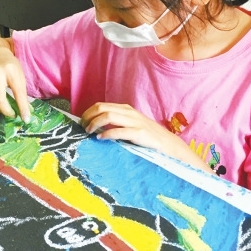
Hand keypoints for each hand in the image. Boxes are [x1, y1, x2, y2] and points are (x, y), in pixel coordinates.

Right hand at [0, 40, 30, 121]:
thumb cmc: (10, 66)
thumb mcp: (19, 76)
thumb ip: (22, 93)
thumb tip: (25, 113)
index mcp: (11, 71)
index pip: (18, 93)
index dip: (22, 107)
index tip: (25, 119)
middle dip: (7, 111)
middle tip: (13, 114)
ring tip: (4, 109)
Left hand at [80, 102, 208, 169]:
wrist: (169, 146)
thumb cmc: (147, 138)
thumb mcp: (130, 126)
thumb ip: (116, 124)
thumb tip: (95, 128)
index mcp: (125, 109)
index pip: (101, 105)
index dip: (88, 112)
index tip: (81, 122)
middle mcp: (129, 113)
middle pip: (101, 108)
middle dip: (88, 117)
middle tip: (82, 127)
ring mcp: (135, 122)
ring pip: (108, 115)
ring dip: (94, 123)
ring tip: (89, 132)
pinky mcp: (139, 133)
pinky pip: (119, 131)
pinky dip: (107, 133)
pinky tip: (101, 138)